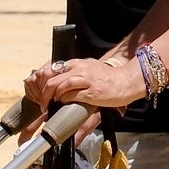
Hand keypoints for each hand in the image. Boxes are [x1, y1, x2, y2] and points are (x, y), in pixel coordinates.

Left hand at [35, 55, 150, 110]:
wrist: (126, 81)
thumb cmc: (108, 78)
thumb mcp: (89, 70)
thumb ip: (75, 73)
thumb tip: (58, 84)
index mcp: (78, 63)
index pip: (53, 70)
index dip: (44, 82)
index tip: (42, 92)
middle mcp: (81, 68)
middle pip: (53, 79)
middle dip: (44, 93)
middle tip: (43, 103)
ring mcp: (86, 79)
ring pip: (60, 86)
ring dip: (52, 97)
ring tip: (50, 105)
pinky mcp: (92, 92)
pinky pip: (71, 95)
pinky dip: (64, 100)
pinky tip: (64, 103)